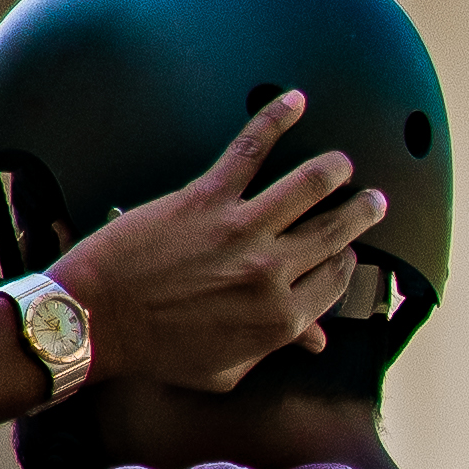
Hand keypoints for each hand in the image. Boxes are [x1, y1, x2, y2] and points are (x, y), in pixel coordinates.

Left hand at [53, 92, 382, 393]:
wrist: (97, 320)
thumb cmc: (158, 351)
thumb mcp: (226, 368)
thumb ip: (274, 348)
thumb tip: (316, 340)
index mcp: (280, 320)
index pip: (335, 282)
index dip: (344, 264)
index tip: (345, 254)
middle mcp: (271, 273)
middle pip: (334, 232)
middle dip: (360, 214)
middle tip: (372, 201)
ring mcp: (242, 230)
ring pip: (310, 186)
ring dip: (334, 170)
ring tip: (341, 165)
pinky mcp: (209, 197)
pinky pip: (252, 147)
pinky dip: (276, 118)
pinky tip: (295, 100)